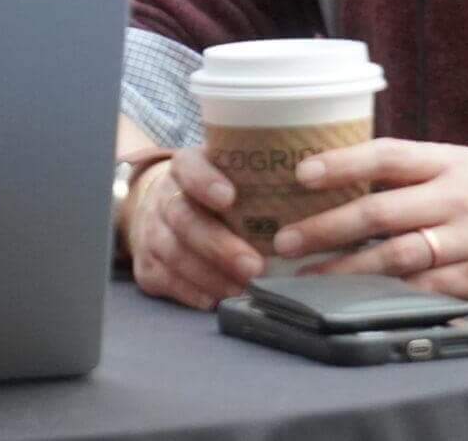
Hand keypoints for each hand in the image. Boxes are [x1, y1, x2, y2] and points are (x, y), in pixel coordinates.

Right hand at [125, 147, 264, 311]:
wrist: (164, 208)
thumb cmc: (216, 193)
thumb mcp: (232, 175)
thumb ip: (261, 179)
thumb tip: (321, 190)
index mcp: (187, 167)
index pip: (190, 167)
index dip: (206, 182)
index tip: (230, 198)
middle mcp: (164, 197)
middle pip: (184, 219)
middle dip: (219, 246)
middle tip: (254, 266)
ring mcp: (151, 232)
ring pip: (173, 253)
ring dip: (209, 275)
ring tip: (241, 290)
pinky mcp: (145, 265)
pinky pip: (164, 280)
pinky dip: (189, 292)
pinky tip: (214, 300)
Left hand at [273, 139, 467, 299]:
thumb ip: (419, 171)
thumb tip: (350, 173)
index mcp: (453, 162)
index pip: (387, 155)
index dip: (341, 163)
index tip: (300, 173)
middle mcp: (459, 197)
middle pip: (380, 211)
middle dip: (325, 227)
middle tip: (284, 240)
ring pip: (396, 256)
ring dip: (345, 270)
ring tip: (307, 279)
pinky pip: (427, 289)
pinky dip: (388, 296)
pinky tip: (357, 302)